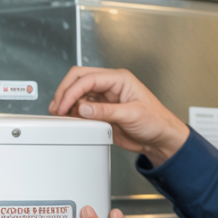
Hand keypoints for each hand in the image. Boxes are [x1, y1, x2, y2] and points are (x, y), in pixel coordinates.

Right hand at [49, 66, 189, 166]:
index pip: (88, 78)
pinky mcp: (102, 112)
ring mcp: (105, 99)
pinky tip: (71, 119)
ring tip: (61, 115)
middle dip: (65, 92)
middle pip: (79, 80)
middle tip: (57, 108)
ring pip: (78, 94)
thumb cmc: (156, 122)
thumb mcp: (131, 115)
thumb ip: (106, 111)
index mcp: (119, 79)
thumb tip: (83, 108)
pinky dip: (74, 113)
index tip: (64, 105)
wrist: (160, 139)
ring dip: (68, 103)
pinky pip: (82, 109)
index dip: (72, 91)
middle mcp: (110, 86)